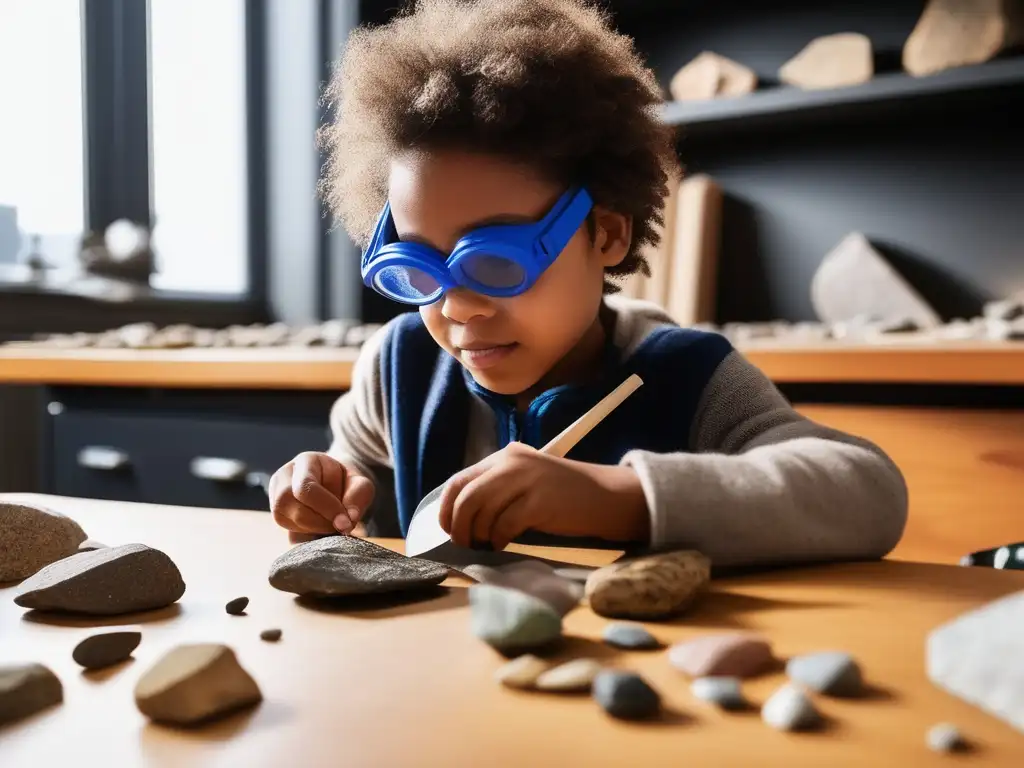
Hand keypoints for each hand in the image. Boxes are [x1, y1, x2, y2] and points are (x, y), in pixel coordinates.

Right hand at [269, 452, 374, 543]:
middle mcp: (284, 474)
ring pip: (281, 517)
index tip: (346, 523)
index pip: (306, 487)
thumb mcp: (361, 485)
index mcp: (306, 461)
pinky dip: (304, 533)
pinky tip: (319, 527)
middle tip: (338, 525)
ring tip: (329, 525)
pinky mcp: (276, 512)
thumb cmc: (349, 484)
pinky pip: (284, 528)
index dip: (326, 508)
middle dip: (317, 521)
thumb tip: (346, 521)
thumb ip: (358, 498)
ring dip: (310, 528)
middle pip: (287, 501)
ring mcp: (275, 493)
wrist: (337, 487)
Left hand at [437, 442, 648, 549]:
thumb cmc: (563, 494)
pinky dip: (499, 539)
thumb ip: (496, 489)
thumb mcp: (525, 480)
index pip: (460, 479)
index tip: (447, 529)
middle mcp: (512, 463)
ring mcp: (527, 480)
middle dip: (459, 526)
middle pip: (467, 497)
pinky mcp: (540, 502)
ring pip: (482, 511)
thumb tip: (460, 517)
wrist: (605, 496)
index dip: (446, 508)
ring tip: (488, 544)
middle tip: (465, 544)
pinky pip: (504, 525)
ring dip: (479, 535)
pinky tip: (505, 544)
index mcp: (505, 456)